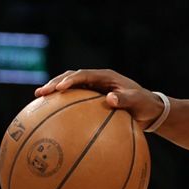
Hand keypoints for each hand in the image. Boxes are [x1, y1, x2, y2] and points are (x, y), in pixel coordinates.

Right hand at [35, 68, 165, 128]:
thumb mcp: (138, 102)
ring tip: (38, 98)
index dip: (70, 80)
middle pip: (71, 77)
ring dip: (55, 90)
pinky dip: (62, 102)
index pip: (84, 75)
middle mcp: (97, 79)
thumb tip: (109, 99)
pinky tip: (49, 113)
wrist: (149, 110)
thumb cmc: (145, 105)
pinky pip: (74, 98)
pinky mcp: (91, 98)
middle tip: (41, 93)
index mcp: (106, 76)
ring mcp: (93, 88)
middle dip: (55, 83)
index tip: (59, 88)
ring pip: (70, 85)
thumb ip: (126, 100)